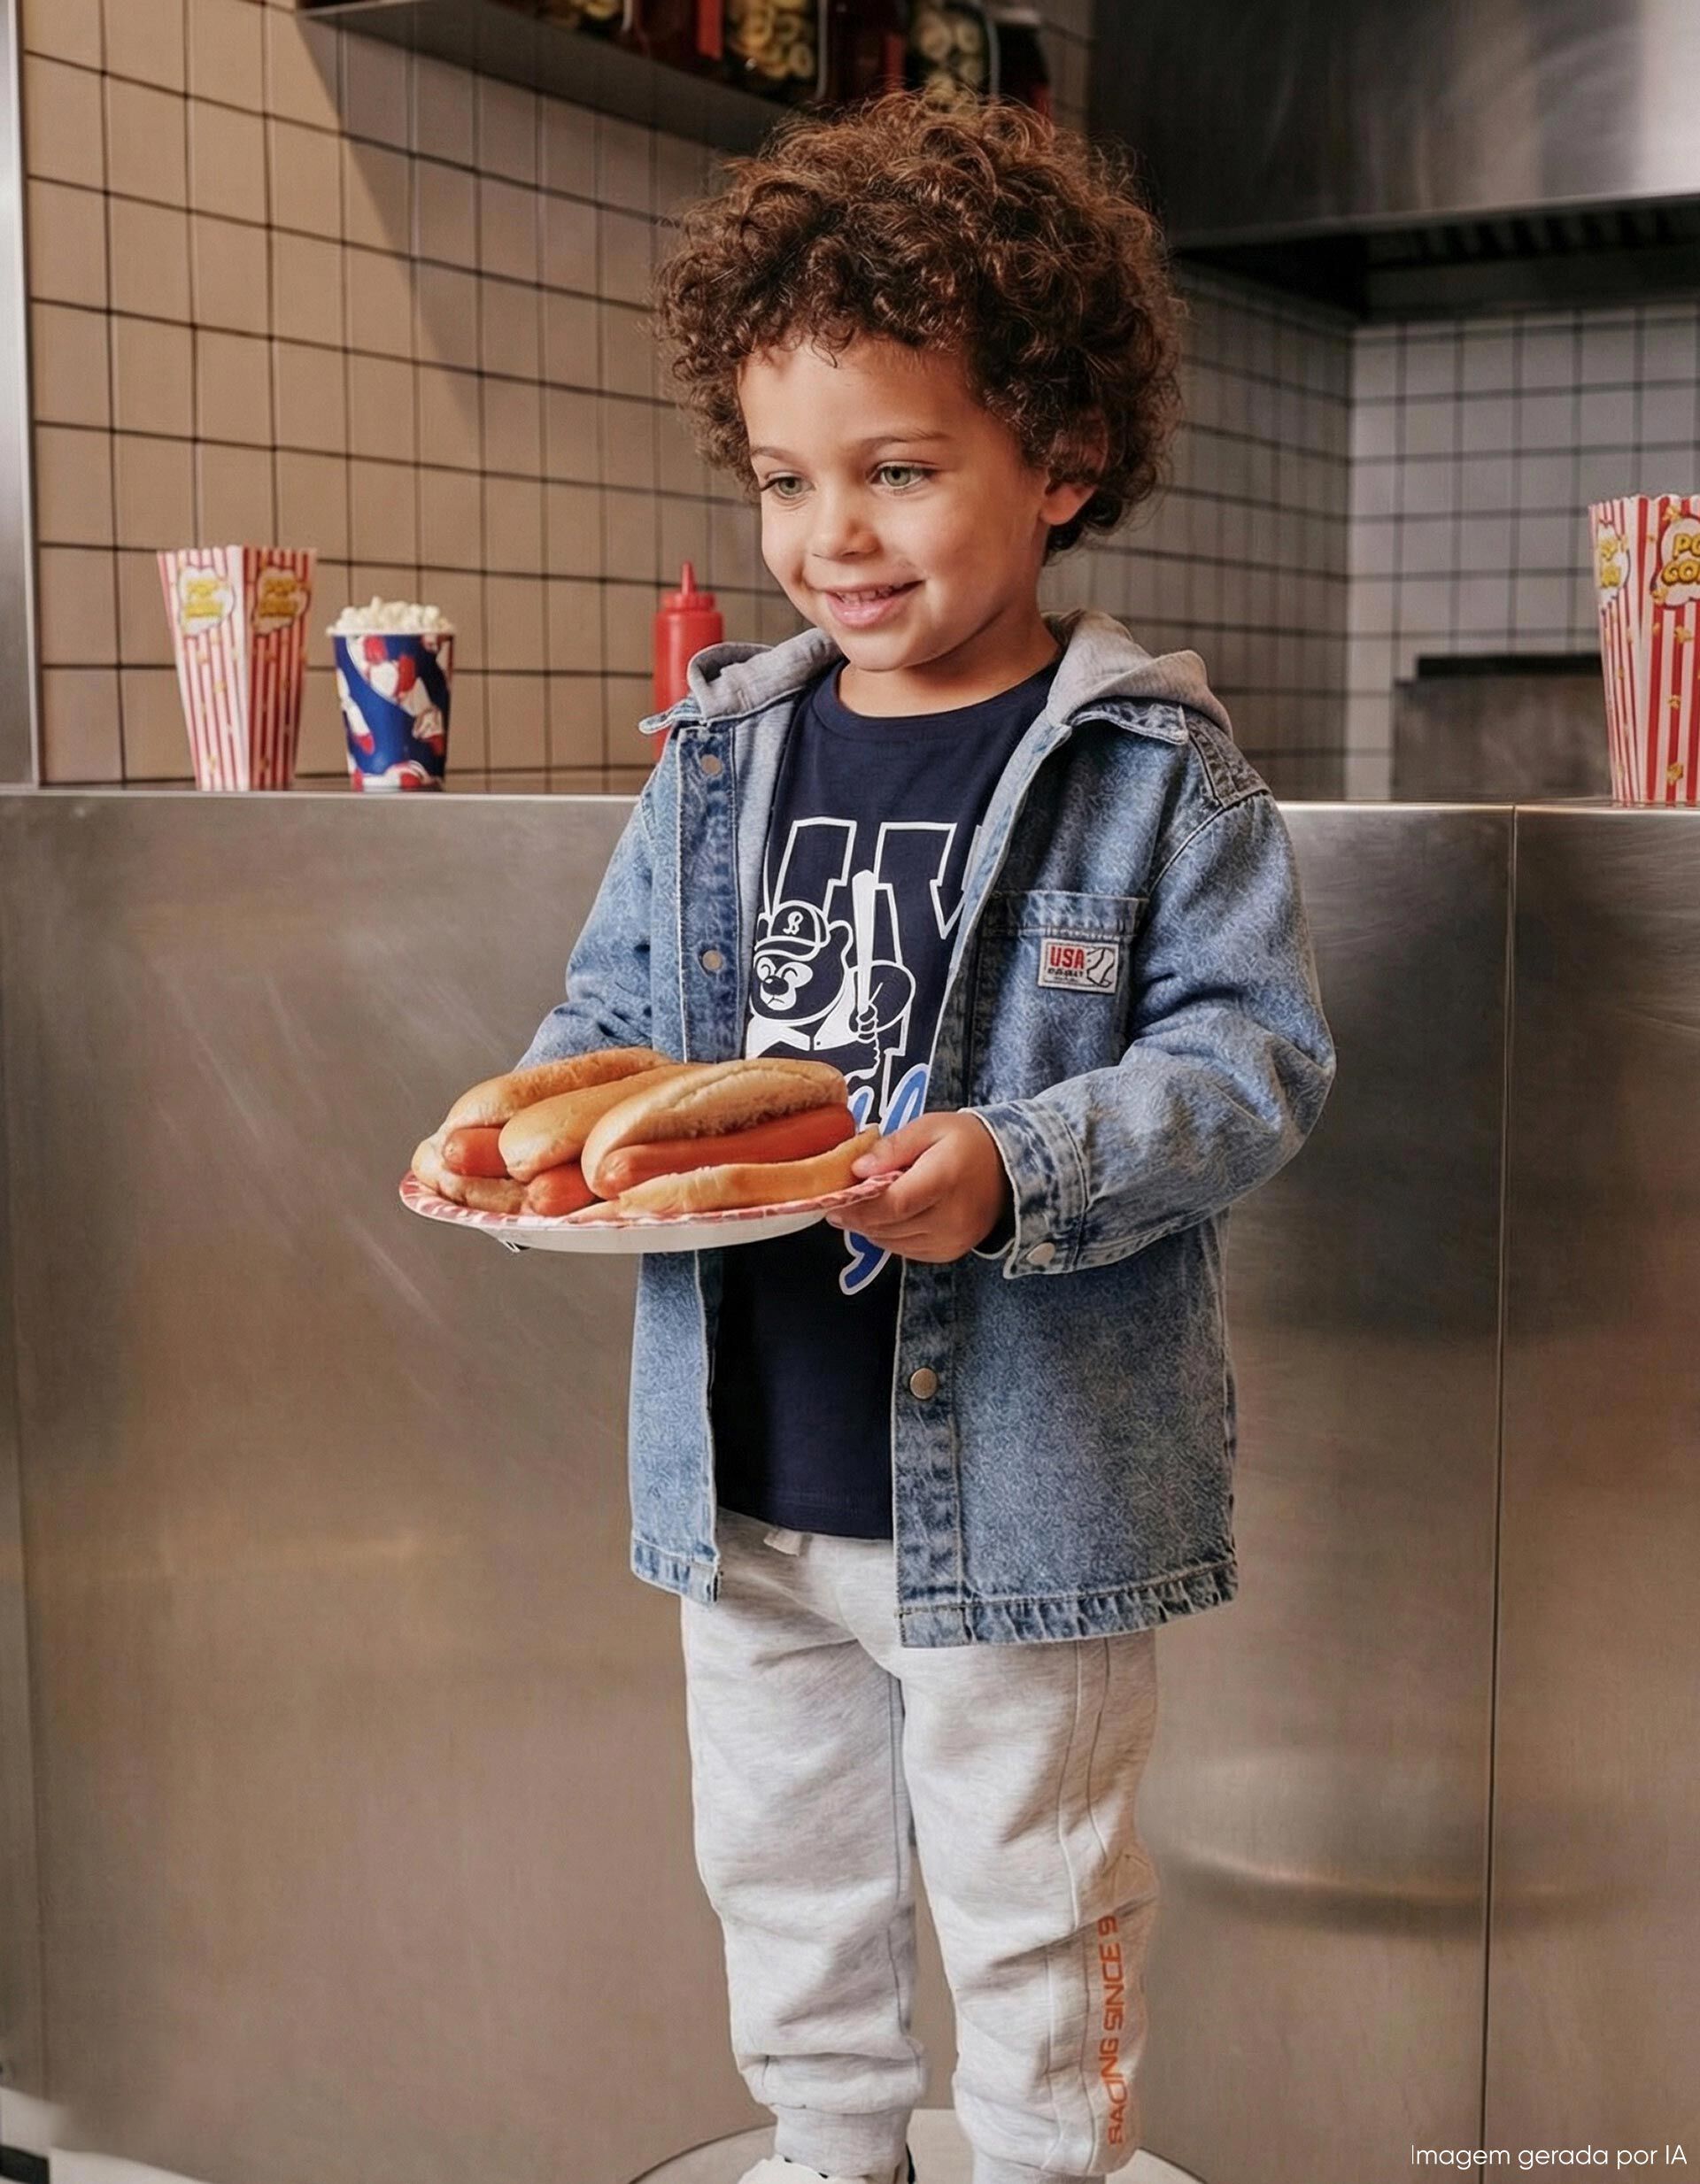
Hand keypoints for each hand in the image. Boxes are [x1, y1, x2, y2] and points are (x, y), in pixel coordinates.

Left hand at [824, 1110, 1012, 1261]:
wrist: (1009, 1169)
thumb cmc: (965, 1142)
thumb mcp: (930, 1127)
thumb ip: (893, 1146)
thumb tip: (858, 1169)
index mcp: (945, 1180)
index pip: (893, 1204)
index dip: (859, 1207)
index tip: (833, 1203)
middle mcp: (951, 1218)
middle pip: (888, 1227)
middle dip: (858, 1217)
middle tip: (841, 1202)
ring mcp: (952, 1240)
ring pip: (892, 1242)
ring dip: (871, 1228)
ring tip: (865, 1206)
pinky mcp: (950, 1253)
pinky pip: (906, 1250)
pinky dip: (890, 1236)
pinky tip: (890, 1217)